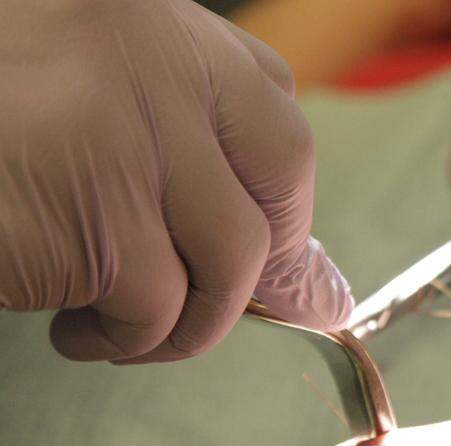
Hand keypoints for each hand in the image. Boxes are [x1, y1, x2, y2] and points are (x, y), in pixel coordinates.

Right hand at [0, 0, 352, 363]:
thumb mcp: (97, 93)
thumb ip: (193, 149)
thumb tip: (311, 282)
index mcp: (164, 33)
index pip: (278, 123)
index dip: (285, 205)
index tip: (278, 257)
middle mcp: (159, 74)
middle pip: (277, 190)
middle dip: (260, 268)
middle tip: (211, 305)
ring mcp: (127, 145)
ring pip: (228, 263)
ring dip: (188, 321)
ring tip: (120, 326)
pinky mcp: (86, 221)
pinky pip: (152, 305)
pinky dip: (124, 338)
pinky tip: (71, 328)